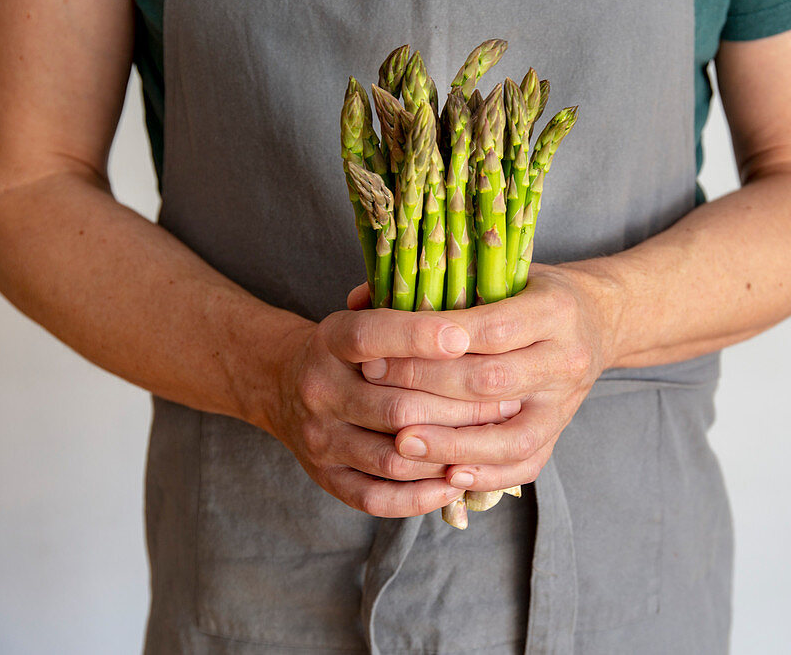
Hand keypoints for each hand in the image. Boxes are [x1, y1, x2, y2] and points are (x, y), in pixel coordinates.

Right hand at [263, 287, 521, 517]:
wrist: (281, 384)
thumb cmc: (350, 348)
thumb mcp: (365, 312)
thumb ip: (405, 305)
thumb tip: (464, 292)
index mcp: (329, 340)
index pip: (371, 337)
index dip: (419, 337)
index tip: (466, 336)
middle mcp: (319, 390)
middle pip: (396, 407)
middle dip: (460, 408)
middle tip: (509, 401)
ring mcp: (320, 439)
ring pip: (393, 457)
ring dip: (448, 454)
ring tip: (492, 443)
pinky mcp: (326, 478)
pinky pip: (377, 498)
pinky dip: (420, 497)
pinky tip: (455, 483)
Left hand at [358, 263, 620, 493]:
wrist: (596, 321)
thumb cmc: (532, 291)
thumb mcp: (499, 272)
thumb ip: (440, 285)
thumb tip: (360, 298)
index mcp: (555, 309)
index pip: (489, 329)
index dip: (433, 344)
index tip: (381, 349)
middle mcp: (568, 358)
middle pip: (491, 382)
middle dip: (426, 388)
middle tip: (373, 388)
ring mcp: (566, 402)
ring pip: (510, 435)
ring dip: (452, 443)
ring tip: (401, 443)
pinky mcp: (561, 432)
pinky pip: (525, 464)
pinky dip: (485, 474)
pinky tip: (446, 476)